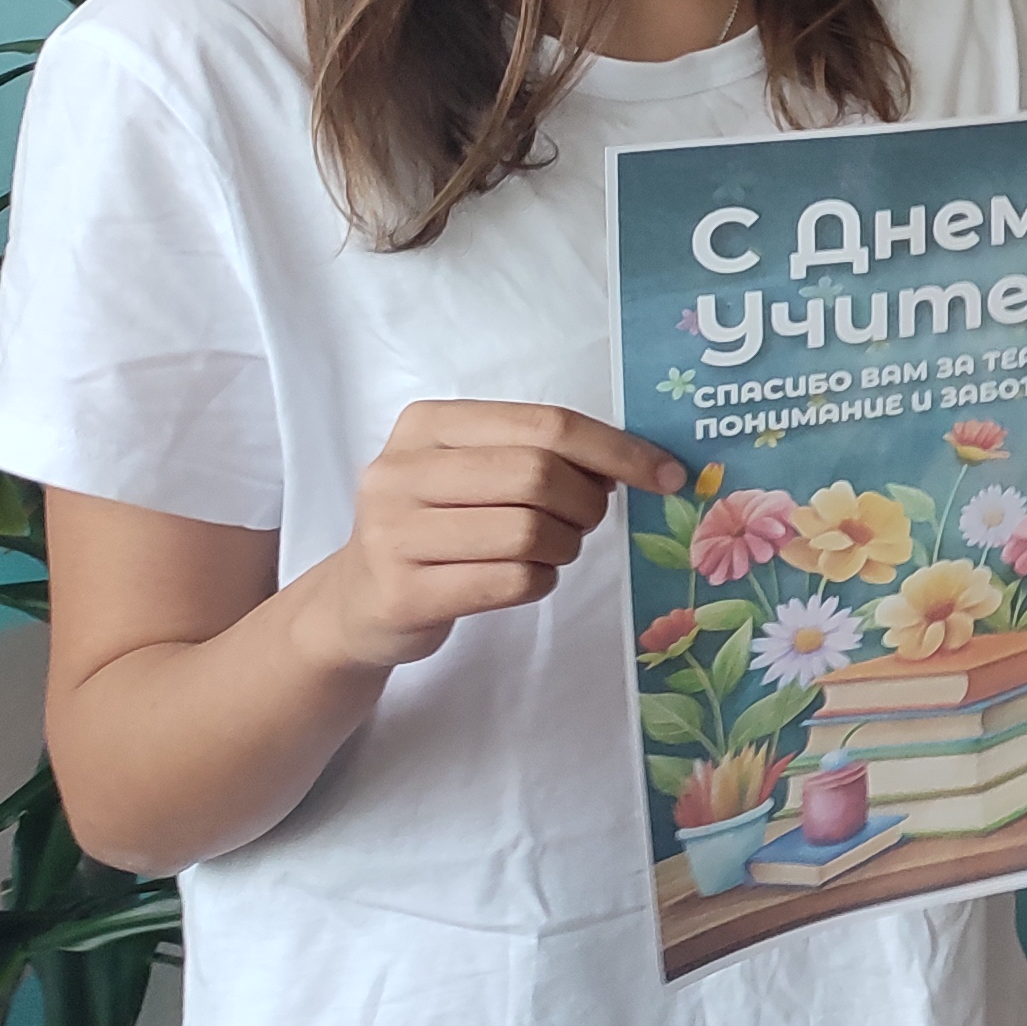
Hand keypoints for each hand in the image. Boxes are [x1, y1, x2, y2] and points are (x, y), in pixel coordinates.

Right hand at [307, 402, 683, 671]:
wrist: (358, 601)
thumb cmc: (439, 527)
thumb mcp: (473, 472)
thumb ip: (538, 454)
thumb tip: (636, 463)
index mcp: (427, 425)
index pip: (546, 424)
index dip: (618, 450)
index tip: (668, 474)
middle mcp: (399, 471)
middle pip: (539, 475)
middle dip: (585, 504)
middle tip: (584, 521)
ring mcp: (392, 533)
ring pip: (528, 532)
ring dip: (563, 547)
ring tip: (547, 551)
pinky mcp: (403, 593)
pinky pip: (511, 582)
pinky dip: (538, 582)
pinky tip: (520, 579)